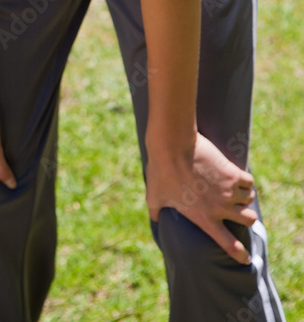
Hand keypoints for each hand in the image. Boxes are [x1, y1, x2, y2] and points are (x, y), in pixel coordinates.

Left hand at [146, 132, 257, 264]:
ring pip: (250, 199)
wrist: (172, 145)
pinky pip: (249, 181)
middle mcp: (221, 208)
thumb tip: (153, 219)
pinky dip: (245, 180)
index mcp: (204, 218)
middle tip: (240, 211)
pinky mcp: (232, 173)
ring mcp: (229, 190)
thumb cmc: (161, 170)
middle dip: (246, 217)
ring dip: (244, 196)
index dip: (240, 254)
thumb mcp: (154, 196)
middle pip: (249, 220)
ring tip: (236, 190)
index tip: (246, 259)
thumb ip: (155, 212)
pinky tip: (238, 176)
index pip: (229, 244)